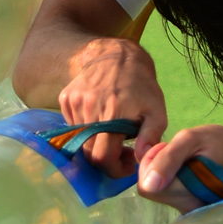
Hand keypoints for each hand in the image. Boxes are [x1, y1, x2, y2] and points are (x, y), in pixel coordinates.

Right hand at [58, 37, 167, 177]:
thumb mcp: (156, 110)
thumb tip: (141, 158)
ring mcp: (74, 103)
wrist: (117, 55)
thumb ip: (151, 136)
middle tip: (122, 150)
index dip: (114, 168)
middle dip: (106, 158)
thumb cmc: (141, 86)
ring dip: (96, 141)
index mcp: (112, 114)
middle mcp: (89, 108)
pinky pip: (72, 125)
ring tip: (112, 130)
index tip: (127, 163)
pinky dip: (85, 127)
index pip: (103, 158)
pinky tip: (99, 116)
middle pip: (89, 152)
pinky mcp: (66, 98)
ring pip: (80, 139)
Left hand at [137, 123, 222, 212]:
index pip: (146, 187)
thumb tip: (148, 184)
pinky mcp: (196, 209)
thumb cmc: (222, 142)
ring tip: (190, 161)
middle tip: (181, 153)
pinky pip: (174, 194)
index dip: (151, 165)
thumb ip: (167, 159)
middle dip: (160, 168)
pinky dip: (178, 180)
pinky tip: (194, 170)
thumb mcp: (192, 139)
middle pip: (154, 191)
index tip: (168, 149)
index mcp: (185, 194)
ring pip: (164, 192)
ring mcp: (194, 212)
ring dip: (169, 174)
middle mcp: (189, 209)